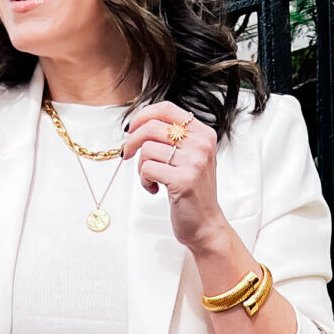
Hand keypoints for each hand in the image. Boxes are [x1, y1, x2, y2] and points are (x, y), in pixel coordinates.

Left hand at [124, 101, 232, 258]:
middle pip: (152, 127)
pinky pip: (147, 169)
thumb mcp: (191, 157)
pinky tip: (154, 188)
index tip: (132, 129)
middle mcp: (201, 144)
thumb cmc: (193, 191)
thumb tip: (140, 124)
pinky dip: (144, 180)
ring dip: (141, 167)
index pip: (167, 109)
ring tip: (151, 178)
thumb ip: (175, 138)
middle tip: (127, 153)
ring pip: (147, 149)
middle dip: (132, 141)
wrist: (205, 223)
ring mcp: (194, 162)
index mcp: (203, 134)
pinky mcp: (183, 180)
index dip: (143, 116)